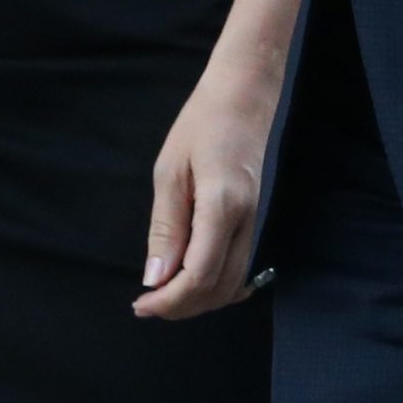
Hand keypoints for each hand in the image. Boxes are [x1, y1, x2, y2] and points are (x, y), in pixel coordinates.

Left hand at [134, 64, 279, 320]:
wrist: (246, 95)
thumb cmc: (203, 123)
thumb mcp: (170, 170)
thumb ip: (166, 228)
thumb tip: (155, 279)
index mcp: (223, 207)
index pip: (199, 276)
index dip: (169, 301)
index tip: (141, 304)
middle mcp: (249, 221)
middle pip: (219, 289)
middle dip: (182, 307)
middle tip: (148, 304)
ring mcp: (260, 222)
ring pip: (236, 285)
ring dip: (201, 300)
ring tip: (167, 295)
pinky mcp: (261, 220)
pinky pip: (246, 269)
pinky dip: (221, 286)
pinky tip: (198, 282)